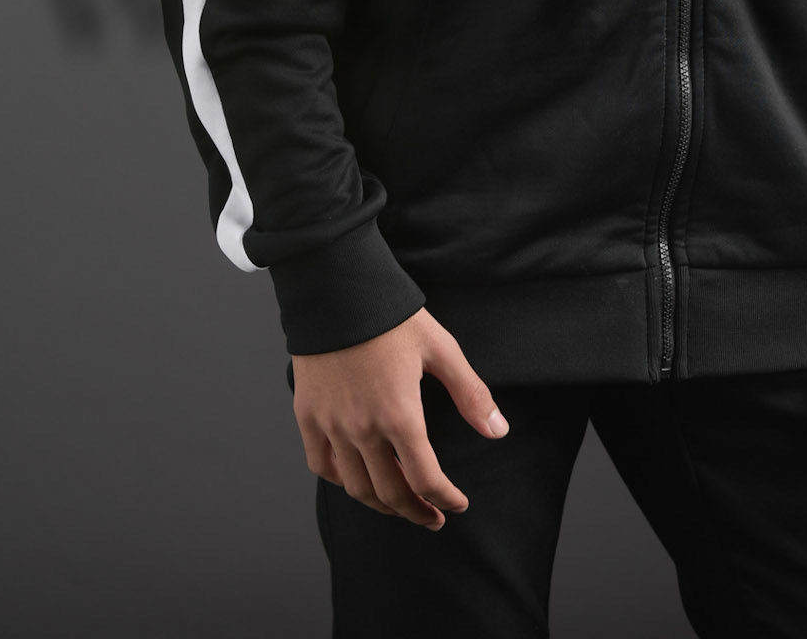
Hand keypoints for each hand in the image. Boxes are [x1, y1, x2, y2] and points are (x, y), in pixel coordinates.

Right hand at [291, 306, 507, 529]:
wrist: (335, 289)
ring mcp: (331, 425)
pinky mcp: (307, 416)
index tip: (457, 504)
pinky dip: (341, 481)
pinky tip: (357, 478)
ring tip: (400, 504)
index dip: (445, 499)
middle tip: (432, 517)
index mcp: (400, 415)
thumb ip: (471, 393)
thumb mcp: (441, 349)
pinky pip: (321, 465)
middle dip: (416, 511)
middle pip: (390, 493)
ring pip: (355, 487)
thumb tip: (498, 431)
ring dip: (381, 504)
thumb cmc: (392, 316)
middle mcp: (362, 429)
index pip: (426, 479)